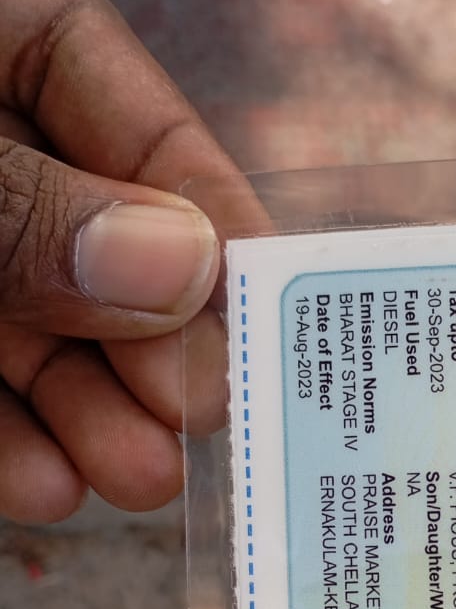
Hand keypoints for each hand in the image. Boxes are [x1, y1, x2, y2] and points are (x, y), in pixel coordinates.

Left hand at [0, 0, 243, 522]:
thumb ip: (28, 201)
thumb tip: (183, 273)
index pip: (139, 125)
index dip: (213, 222)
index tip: (274, 315)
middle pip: (96, 251)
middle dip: (153, 350)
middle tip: (206, 423)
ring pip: (32, 328)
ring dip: (87, 413)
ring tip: (136, 482)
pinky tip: (40, 484)